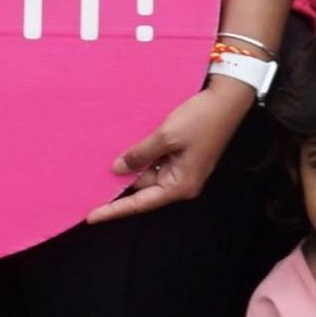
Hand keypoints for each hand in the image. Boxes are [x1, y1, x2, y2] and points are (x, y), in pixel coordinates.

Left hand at [94, 78, 251, 223]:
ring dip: (130, 165)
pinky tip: (123, 148)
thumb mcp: (166, 136)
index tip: (91, 217)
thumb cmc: (201, 119)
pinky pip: (154, 160)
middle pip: (142, 188)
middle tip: (88, 182)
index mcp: (180, 185)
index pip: (140, 203)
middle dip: (119, 183)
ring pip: (147, 172)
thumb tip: (117, 169)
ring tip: (102, 161)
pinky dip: (140, 155)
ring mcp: (181, 169)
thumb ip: (140, 154)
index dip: (114, 210)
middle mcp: (180, 182)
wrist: (226, 99)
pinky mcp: (181, 155)